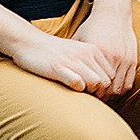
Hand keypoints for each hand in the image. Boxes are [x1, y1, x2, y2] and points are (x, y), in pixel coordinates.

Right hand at [11, 29, 126, 96]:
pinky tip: (70, 90)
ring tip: (80, 95)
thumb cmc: (53, 51)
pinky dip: (77, 90)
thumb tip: (101, 83)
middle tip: (89, 98)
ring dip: (89, 93)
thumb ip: (90, 63)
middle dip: (99, 93)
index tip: (96, 93)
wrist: (28, 42)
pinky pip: (78, 83)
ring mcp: (73, 60)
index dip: (105, 87)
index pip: (111, 74)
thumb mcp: (77, 52)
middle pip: (106, 81)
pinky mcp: (58, 68)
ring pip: (95, 83)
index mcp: (93, 50)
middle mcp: (86, 54)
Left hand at [72, 5, 138, 95]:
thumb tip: (61, 73)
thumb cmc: (92, 27)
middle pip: (108, 89)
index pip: (95, 83)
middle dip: (101, 97)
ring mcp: (125, 60)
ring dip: (111, 95)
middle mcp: (113, 58)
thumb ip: (72, 57)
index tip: (84, 96)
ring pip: (119, 88)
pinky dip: (122, 89)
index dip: (90, 93)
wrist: (112, 14)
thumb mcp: (78, 40)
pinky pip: (129, 82)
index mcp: (98, 53)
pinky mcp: (132, 60)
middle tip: (92, 100)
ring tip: (102, 96)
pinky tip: (113, 89)